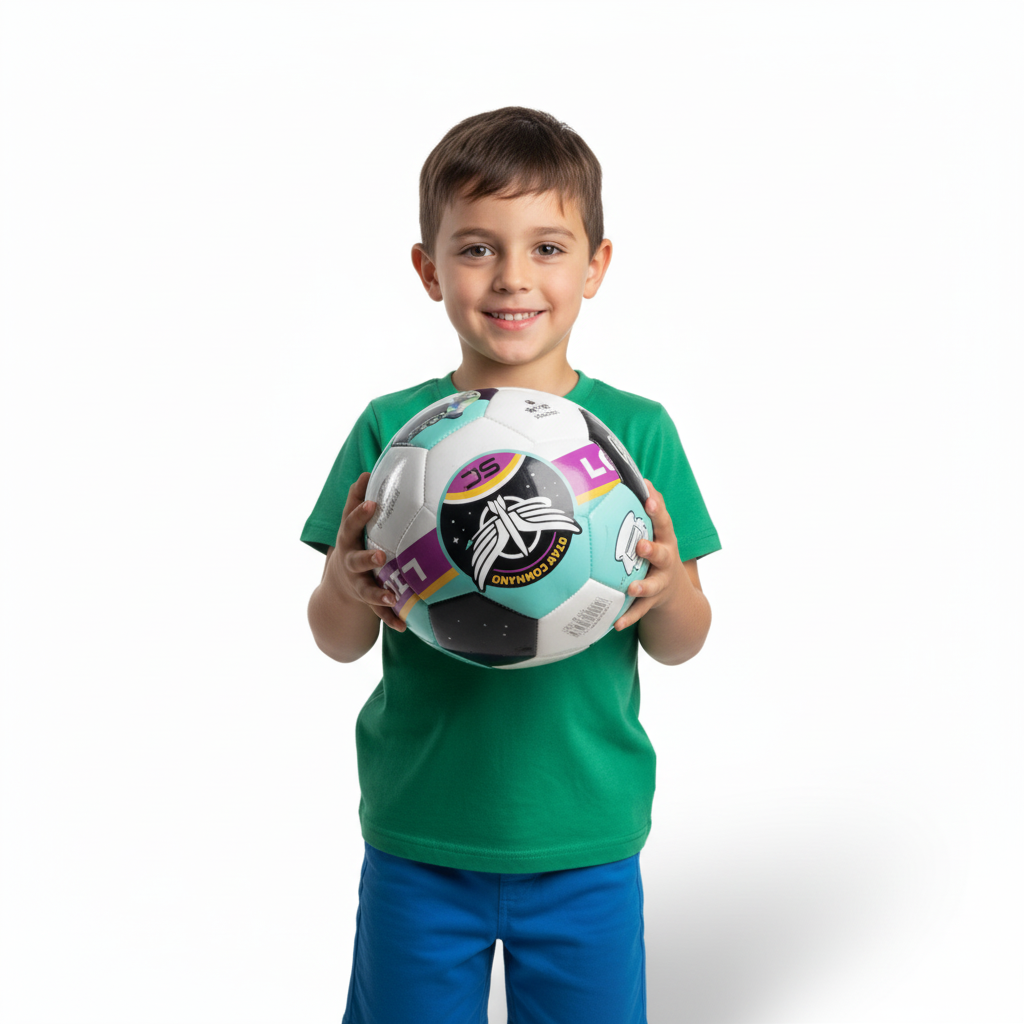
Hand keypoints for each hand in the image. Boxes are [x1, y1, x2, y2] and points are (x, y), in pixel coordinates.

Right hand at [324, 472, 406, 631]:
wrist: (338, 584)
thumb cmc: (352, 543)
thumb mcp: (351, 524)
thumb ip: (357, 500)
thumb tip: (365, 472)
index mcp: (348, 541)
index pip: (351, 525)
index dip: (359, 514)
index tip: (372, 504)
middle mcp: (351, 564)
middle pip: (356, 561)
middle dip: (367, 558)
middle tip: (380, 555)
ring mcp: (358, 584)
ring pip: (367, 591)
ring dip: (378, 595)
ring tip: (391, 597)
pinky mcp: (368, 601)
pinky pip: (379, 613)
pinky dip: (391, 618)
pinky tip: (404, 625)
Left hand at [614, 480, 685, 631]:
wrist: (676, 591)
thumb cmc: (656, 547)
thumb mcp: (654, 528)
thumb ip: (644, 503)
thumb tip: (632, 472)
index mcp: (664, 537)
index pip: (663, 520)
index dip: (657, 508)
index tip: (648, 497)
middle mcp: (666, 559)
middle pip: (663, 553)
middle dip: (653, 550)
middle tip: (641, 546)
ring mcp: (661, 582)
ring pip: (653, 585)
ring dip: (642, 586)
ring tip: (631, 588)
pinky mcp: (653, 602)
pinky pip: (640, 611)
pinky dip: (628, 617)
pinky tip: (615, 624)